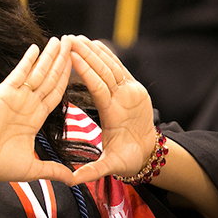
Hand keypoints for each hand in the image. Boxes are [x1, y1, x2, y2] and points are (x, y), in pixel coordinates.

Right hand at [0, 36, 74, 184]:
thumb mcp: (33, 169)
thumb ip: (54, 170)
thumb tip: (74, 180)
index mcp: (35, 118)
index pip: (56, 93)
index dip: (68, 79)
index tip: (79, 66)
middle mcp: (27, 104)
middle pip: (51, 78)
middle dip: (63, 61)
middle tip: (75, 43)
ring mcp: (16, 97)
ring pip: (39, 72)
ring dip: (51, 56)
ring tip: (63, 40)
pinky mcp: (4, 93)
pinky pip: (19, 73)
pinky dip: (28, 60)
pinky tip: (37, 48)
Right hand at [69, 36, 155, 183]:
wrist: (149, 153)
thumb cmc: (126, 159)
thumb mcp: (111, 167)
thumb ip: (93, 170)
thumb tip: (74, 179)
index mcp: (115, 113)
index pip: (98, 86)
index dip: (84, 71)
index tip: (70, 56)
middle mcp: (124, 98)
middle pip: (104, 70)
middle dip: (86, 53)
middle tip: (68, 39)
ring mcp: (132, 90)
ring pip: (112, 65)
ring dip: (94, 50)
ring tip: (76, 38)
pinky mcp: (134, 86)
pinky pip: (119, 66)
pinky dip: (107, 54)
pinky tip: (94, 43)